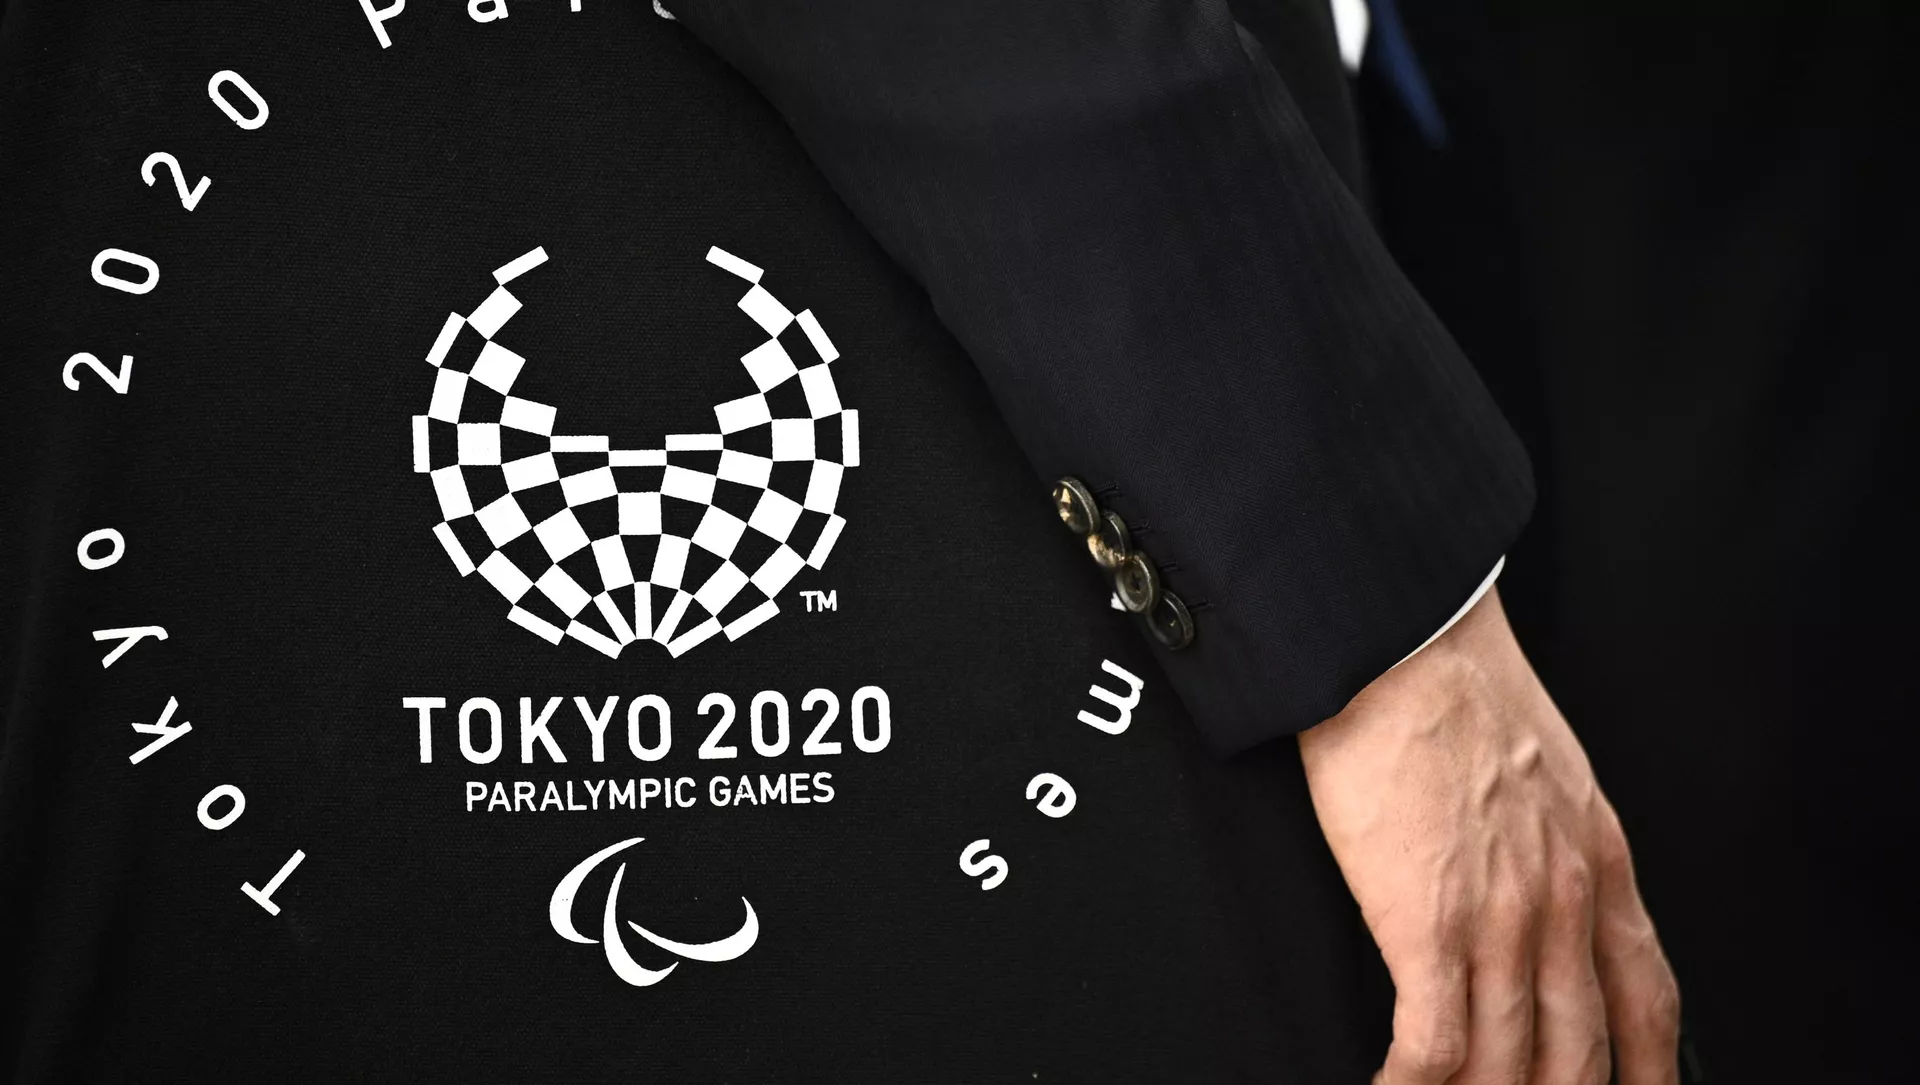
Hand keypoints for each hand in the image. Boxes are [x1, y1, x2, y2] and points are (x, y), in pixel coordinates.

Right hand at [1297, 589, 1679, 1084]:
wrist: (1402, 646)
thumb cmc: (1453, 684)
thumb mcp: (1545, 761)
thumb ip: (1552, 829)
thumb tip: (1525, 868)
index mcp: (1597, 858)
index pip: (1647, 995)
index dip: (1645, 1067)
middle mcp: (1562, 901)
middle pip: (1580, 1049)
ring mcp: (1500, 920)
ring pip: (1508, 1060)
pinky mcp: (1426, 924)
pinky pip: (1432, 1042)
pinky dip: (1413, 1083)